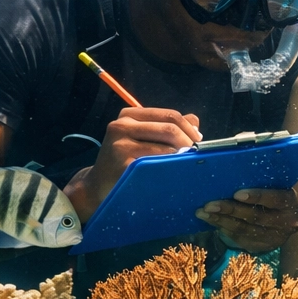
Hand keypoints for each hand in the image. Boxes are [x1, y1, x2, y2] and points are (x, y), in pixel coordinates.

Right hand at [65, 107, 201, 219]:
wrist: (99, 183)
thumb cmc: (126, 159)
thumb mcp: (145, 137)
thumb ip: (169, 126)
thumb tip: (194, 122)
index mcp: (130, 115)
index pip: (170, 115)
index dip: (189, 128)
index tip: (198, 140)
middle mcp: (122, 125)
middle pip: (169, 128)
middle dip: (188, 141)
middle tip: (196, 154)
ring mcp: (120, 144)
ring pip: (166, 146)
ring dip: (181, 156)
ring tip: (185, 163)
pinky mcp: (122, 163)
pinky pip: (156, 163)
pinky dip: (169, 166)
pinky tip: (172, 171)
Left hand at [196, 188, 297, 253]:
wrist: (283, 220)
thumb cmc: (274, 196)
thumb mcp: (276, 187)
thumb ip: (263, 182)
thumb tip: (232, 174)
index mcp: (291, 202)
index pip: (275, 199)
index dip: (256, 196)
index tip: (236, 194)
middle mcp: (287, 222)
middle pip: (255, 217)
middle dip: (230, 209)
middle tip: (209, 205)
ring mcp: (274, 237)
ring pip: (244, 229)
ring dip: (220, 220)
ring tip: (203, 212)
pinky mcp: (262, 247)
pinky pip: (239, 238)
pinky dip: (223, 228)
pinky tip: (211, 221)